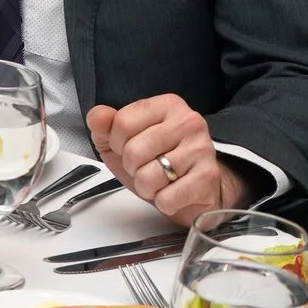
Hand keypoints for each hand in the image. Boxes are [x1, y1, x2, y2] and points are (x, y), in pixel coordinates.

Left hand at [87, 95, 247, 224]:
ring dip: (147, 186)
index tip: (127, 147)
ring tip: (160, 180)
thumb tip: (99, 117)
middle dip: (132, 168)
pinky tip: (173, 192)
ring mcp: (202, 149)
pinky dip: (164, 202)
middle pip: (133, 151)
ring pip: (149, 176)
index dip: (116, 143)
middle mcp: (188, 122)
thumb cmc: (157, 160)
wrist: (194, 188)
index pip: (122, 122)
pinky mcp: (208, 177)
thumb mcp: (121, 139)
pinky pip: (167, 198)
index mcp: (167, 105)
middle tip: (146, 167)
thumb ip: (103, 124)